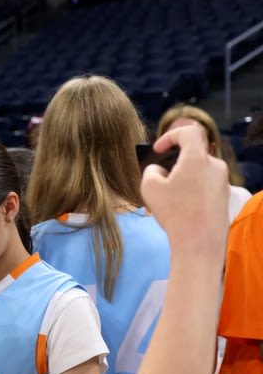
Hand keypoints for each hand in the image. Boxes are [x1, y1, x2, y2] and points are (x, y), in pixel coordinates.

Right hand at [141, 124, 228, 259]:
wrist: (199, 241)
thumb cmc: (174, 212)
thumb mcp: (149, 187)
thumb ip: (151, 171)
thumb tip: (158, 170)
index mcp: (197, 158)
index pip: (188, 132)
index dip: (170, 136)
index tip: (158, 150)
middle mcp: (214, 165)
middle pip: (194, 153)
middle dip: (175, 162)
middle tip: (161, 178)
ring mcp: (222, 180)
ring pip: (200, 169)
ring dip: (184, 176)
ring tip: (170, 196)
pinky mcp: (224, 195)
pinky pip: (206, 183)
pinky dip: (193, 188)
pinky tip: (182, 206)